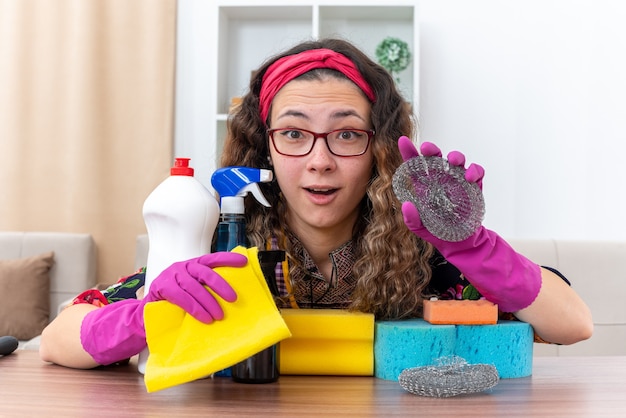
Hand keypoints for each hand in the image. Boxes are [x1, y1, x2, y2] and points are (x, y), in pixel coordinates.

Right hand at [80, 251, 247, 364]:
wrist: (148, 311)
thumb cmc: (175, 300)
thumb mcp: (192, 290)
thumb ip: (206, 287)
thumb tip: (232, 296)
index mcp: (193, 264)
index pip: (212, 259)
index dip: (228, 259)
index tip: (243, 262)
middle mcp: (183, 266)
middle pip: (205, 272)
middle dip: (221, 285)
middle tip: (233, 298)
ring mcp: (172, 275)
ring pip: (194, 287)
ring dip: (208, 303)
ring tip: (218, 316)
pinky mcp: (162, 287)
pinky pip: (182, 298)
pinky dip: (195, 309)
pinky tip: (204, 318)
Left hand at [396, 136, 540, 311]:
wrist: (461, 243)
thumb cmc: (438, 232)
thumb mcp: (421, 229)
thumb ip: (412, 219)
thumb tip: (406, 205)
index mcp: (425, 187)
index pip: (415, 167)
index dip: (409, 153)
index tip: (402, 141)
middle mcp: (440, 180)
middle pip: (436, 158)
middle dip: (432, 150)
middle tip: (428, 148)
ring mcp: (457, 182)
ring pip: (456, 161)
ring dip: (455, 156)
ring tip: (453, 161)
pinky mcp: (473, 188)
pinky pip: (476, 172)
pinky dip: (474, 171)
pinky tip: (469, 178)